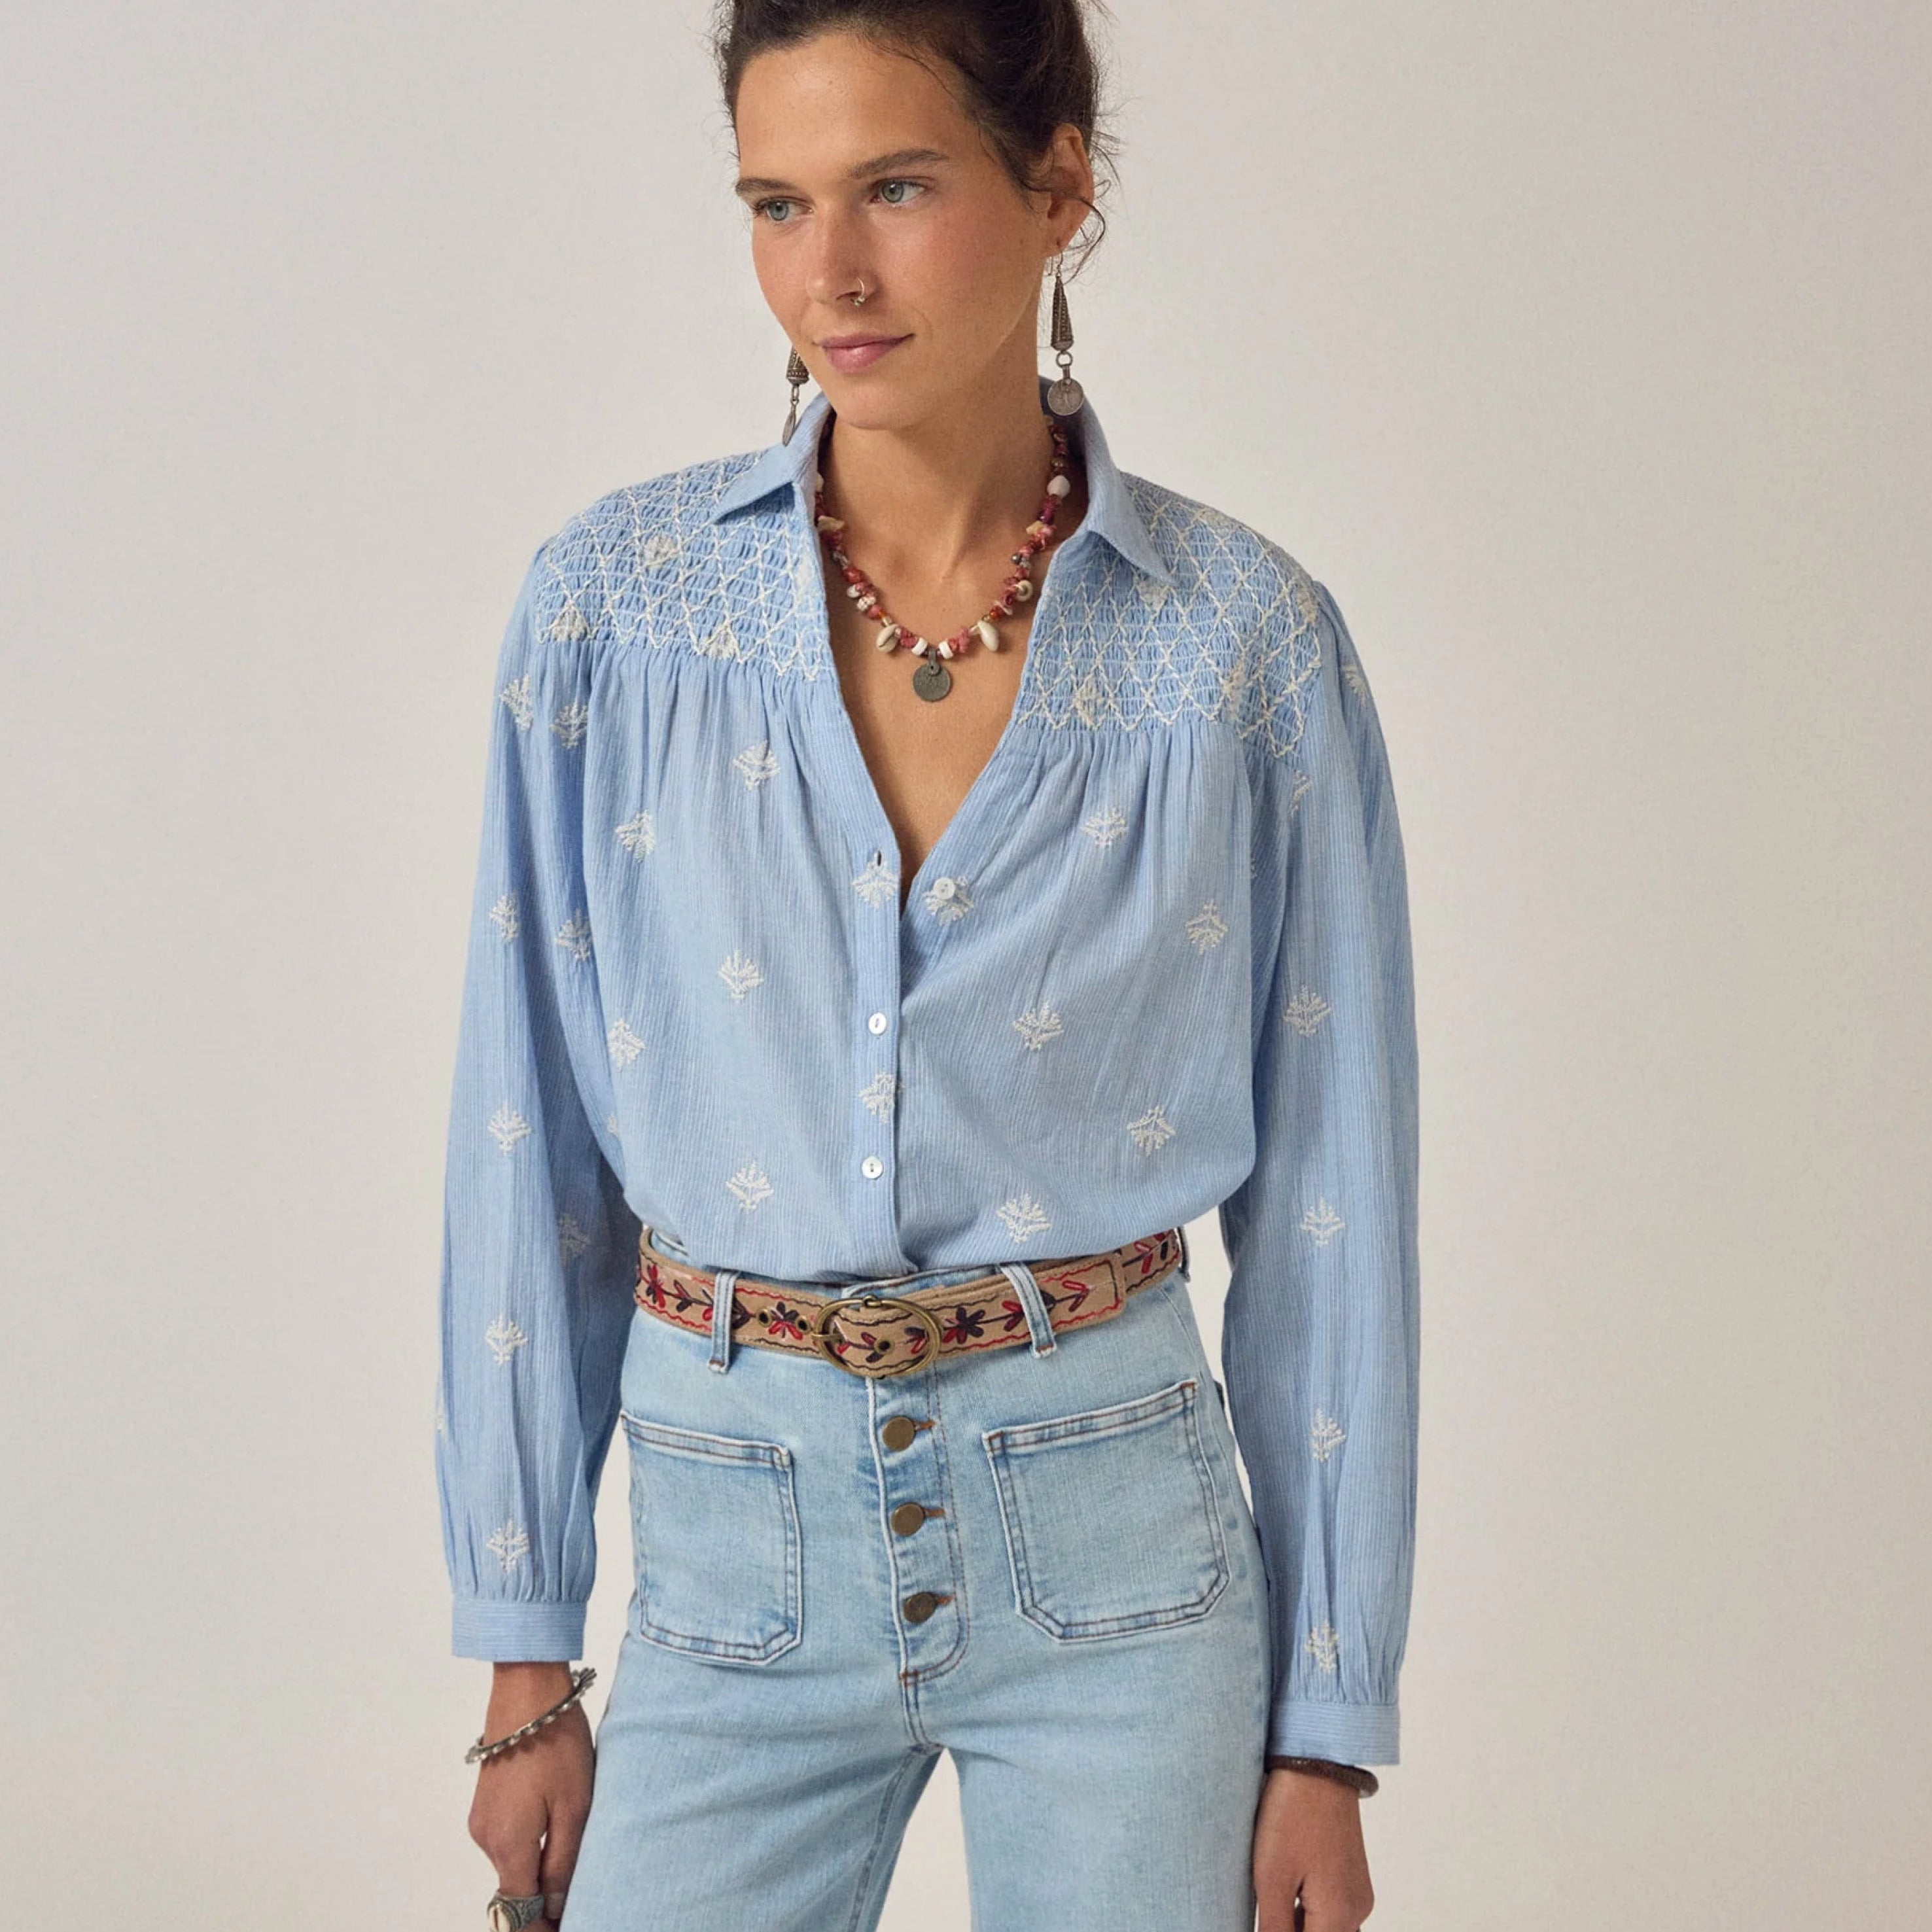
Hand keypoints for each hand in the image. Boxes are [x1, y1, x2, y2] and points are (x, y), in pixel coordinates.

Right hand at [468, 1663, 594, 1928]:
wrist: (527, 1690)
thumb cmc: (556, 1743)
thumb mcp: (574, 1805)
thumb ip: (564, 1862)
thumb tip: (557, 1907)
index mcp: (509, 1845)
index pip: (518, 1912)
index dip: (541, 1929)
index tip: (566, 1929)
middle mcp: (486, 1840)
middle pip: (514, 1892)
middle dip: (542, 1906)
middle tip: (578, 1905)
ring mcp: (482, 1820)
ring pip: (512, 1866)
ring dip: (538, 1875)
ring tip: (575, 1872)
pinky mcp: (487, 1802)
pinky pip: (508, 1842)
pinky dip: (530, 1850)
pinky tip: (557, 1837)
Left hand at [1252, 1765, 1374, 1931]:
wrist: (1319, 1762)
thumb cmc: (1292, 1814)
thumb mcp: (1271, 1878)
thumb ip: (1274, 1927)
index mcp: (1340, 1916)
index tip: (1265, 1918)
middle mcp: (1357, 1909)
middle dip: (1291, 1930)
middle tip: (1265, 1911)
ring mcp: (1357, 1891)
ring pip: (1326, 1928)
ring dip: (1298, 1924)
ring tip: (1270, 1902)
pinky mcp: (1351, 1874)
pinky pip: (1331, 1909)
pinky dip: (1307, 1912)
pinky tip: (1283, 1893)